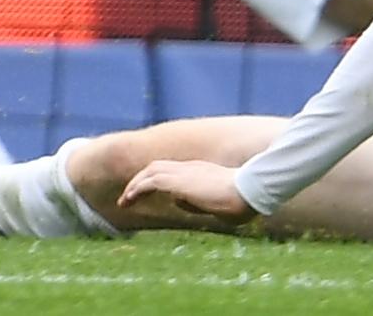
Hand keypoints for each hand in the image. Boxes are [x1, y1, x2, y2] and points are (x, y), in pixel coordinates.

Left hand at [118, 159, 257, 228]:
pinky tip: (128, 200)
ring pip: (151, 172)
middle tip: (129, 197)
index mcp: (201, 171)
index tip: (148, 192)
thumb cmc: (243, 201)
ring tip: (124, 201)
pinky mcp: (178, 181)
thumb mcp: (218, 204)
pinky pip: (150, 182)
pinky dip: (137, 189)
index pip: (173, 171)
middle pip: (158, 167)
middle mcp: (190, 167)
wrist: (248, 191)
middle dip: (141, 181)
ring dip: (135, 185)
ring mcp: (184, 172)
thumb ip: (198, 203)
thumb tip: (177, 202)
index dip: (158, 180)